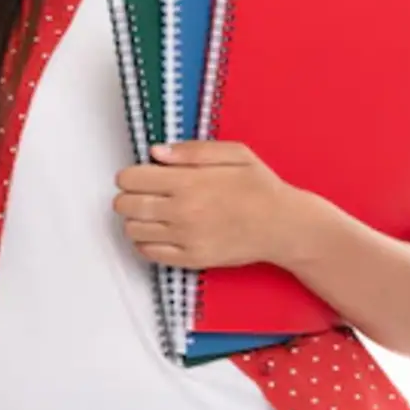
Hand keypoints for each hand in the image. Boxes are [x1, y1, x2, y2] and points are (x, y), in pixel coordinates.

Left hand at [112, 141, 306, 269]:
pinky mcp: (191, 259)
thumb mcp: (234, 153)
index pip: (132, 179)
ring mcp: (185, 238)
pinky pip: (149, 253)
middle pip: (126, 206)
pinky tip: (158, 232)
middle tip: (140, 193)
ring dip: (135, 219)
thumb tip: (156, 152)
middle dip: (127, 196)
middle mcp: (182, 211)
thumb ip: (191, 150)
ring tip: (151, 212)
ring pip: (133, 230)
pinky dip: (145, 242)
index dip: (129, 175)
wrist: (283, 226)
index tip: (136, 175)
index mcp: (189, 181)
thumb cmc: (261, 188)